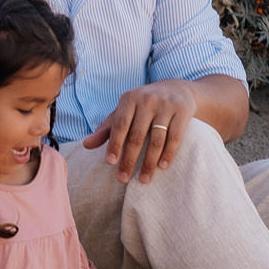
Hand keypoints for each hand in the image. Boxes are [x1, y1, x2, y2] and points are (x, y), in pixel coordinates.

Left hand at [81, 79, 199, 183]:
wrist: (177, 89)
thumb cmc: (144, 105)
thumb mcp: (124, 112)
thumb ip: (106, 129)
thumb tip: (86, 145)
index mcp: (129, 99)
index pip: (120, 125)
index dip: (114, 144)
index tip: (110, 162)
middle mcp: (147, 100)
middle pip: (137, 135)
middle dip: (129, 159)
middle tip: (123, 178)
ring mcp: (166, 105)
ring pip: (156, 139)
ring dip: (149, 162)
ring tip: (144, 179)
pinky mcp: (182, 111)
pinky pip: (174, 137)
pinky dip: (168, 154)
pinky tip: (162, 167)